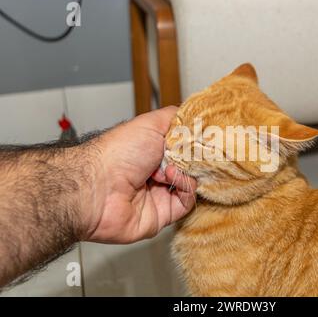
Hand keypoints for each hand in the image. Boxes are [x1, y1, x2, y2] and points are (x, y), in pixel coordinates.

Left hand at [80, 106, 196, 243]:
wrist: (98, 187)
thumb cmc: (118, 153)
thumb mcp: (151, 123)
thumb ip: (176, 118)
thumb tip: (195, 118)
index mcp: (152, 151)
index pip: (184, 147)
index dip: (194, 143)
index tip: (204, 137)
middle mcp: (156, 172)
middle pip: (191, 166)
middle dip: (193, 158)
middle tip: (191, 152)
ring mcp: (160, 194)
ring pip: (192, 183)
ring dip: (187, 172)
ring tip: (169, 166)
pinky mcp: (164, 214)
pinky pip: (187, 202)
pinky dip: (185, 188)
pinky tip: (170, 178)